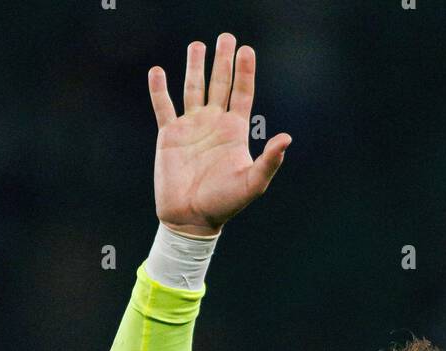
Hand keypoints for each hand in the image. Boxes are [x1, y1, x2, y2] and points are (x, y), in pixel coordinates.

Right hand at [148, 32, 291, 236]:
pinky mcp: (169, 136)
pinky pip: (163, 107)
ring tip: (197, 45)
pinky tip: (158, 72)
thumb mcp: (252, 184)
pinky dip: (159, 89)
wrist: (191, 219)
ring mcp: (191, 127)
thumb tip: (286, 138)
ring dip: (195, 67)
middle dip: (223, 61)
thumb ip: (269, 162)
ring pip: (193, 89)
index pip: (242, 93)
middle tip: (226, 37)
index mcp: (234, 131)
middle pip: (219, 84)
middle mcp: (213, 124)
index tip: (246, 50)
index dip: (245, 72)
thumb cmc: (224, 204)